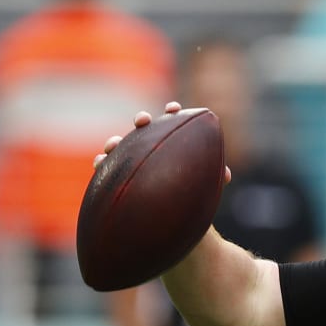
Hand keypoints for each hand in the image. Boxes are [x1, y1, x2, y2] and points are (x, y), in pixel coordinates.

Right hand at [93, 101, 231, 183]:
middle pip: (144, 129)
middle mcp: (150, 147)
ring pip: (121, 146)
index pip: (173, 122)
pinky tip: (100, 164)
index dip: (172, 113)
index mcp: (172, 144)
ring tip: (113, 144)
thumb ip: (214, 177)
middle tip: (144, 120)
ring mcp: (132, 160)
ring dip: (115, 142)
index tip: (174, 109)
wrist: (171, 216)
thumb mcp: (203, 185)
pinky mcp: (118, 175)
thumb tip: (226, 175)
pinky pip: (106, 167)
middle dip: (142, 120)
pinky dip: (101, 163)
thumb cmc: (189, 194)